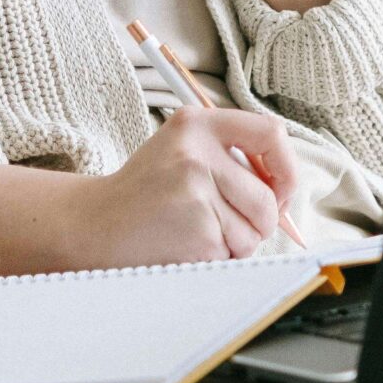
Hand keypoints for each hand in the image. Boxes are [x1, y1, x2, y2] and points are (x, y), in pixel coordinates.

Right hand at [69, 106, 299, 266]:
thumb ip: (230, 157)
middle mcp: (197, 153)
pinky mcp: (197, 230)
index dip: (286, 168)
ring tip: (198, 231)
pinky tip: (186, 244)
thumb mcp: (181, 151)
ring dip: (237, 243)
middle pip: (268, 197)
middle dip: (259, 222)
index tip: (278, 189)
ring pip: (256, 231)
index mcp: (196, 124)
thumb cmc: (145, 192)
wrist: (96, 224)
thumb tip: (286, 189)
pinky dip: (218, 257)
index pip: (271, 133)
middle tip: (224, 222)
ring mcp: (196, 192)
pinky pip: (234, 253)